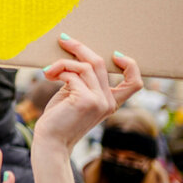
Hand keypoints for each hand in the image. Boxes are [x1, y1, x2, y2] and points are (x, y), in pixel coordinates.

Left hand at [37, 35, 142, 152]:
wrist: (50, 142)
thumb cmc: (58, 120)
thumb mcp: (74, 97)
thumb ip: (81, 81)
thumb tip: (75, 55)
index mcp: (110, 103)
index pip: (135, 83)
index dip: (130, 64)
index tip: (114, 54)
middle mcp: (108, 102)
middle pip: (100, 63)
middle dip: (79, 48)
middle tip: (63, 39)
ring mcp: (99, 101)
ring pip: (84, 66)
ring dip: (63, 62)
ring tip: (48, 70)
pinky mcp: (86, 100)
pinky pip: (72, 74)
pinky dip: (58, 71)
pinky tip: (48, 76)